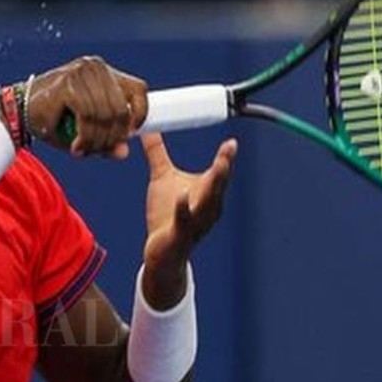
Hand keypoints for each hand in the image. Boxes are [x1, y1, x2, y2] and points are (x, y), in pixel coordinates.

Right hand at [24, 56, 148, 157]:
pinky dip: (85, 137)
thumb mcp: (84, 129)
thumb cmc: (52, 119)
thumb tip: (124, 152)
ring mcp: (81, 73)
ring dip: (96, 141)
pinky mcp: (68, 84)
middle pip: (121, 108)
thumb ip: (105, 139)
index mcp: (104, 71)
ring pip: (105, 115)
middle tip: (98, 151)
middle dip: (112, 137)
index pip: (137, 89)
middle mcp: (95, 67)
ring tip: (84, 151)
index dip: (140, 114)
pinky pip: (88, 116)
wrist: (16, 113)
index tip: (129, 134)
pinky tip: (76, 146)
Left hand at [140, 134, 237, 309]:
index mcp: (207, 194)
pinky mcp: (179, 234)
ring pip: (206, 204)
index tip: (232, 142)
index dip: (226, 157)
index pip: (219, 173)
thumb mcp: (162, 178)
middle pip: (218, 186)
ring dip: (211, 188)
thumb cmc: (166, 214)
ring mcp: (195, 223)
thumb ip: (157, 153)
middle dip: (224, 169)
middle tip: (229, 151)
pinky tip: (182, 196)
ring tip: (216, 169)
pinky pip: (183, 221)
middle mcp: (207, 209)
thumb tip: (149, 129)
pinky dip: (183, 209)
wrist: (161, 252)